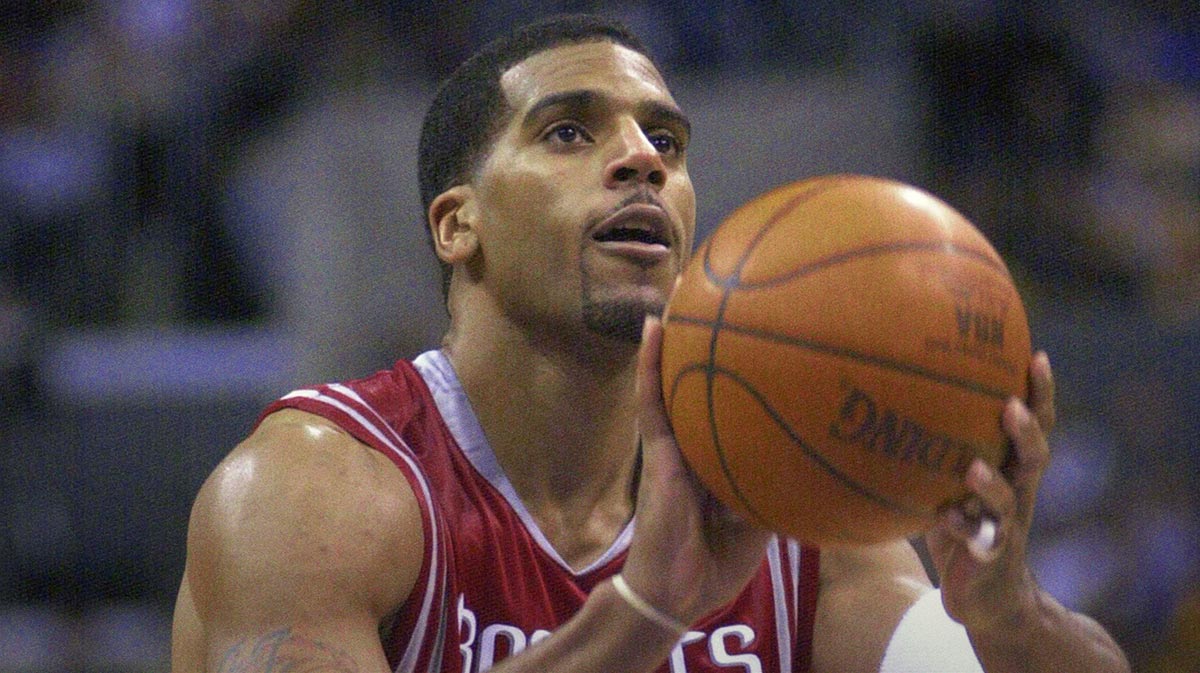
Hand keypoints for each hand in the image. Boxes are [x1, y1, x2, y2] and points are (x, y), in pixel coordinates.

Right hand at [620, 316, 771, 625]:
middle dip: (712, 339)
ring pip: (674, 380)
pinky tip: (655, 325)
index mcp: (725, 458)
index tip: (769, 332)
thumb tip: (818, 452)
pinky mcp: (656, 450)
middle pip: (705, 382)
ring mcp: (675, 444)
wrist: (676, 591)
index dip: (750, 371)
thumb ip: (783, 486)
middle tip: (727, 289)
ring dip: (677, 337)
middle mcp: (699, 443)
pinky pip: (652, 400)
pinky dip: (651, 363)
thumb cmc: (718, 562)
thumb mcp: (766, 522)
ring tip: (685, 288)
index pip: (737, 407)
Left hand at [924, 351, 1055, 631]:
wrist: (985, 596)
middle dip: (1028, 429)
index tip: (1035, 353)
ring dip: (993, 483)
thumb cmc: (961, 525)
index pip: (1035, 423)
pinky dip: (964, 526)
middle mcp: (1018, 492)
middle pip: (1036, 455)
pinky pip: (983, 540)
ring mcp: (1008, 525)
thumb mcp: (948, 481)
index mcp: (1013, 468)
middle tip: (1011, 405)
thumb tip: (886, 396)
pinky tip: (946, 515)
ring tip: (974, 467)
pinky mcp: (991, 555)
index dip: (1040, 392)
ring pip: (1012, 500)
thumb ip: (933, 447)